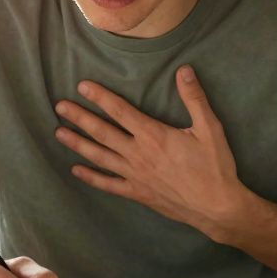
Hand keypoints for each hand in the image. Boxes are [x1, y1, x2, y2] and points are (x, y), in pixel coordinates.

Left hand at [54, 64, 248, 237]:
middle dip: (80, 118)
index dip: (100, 97)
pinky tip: (76, 170)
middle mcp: (138, 154)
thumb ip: (194, 98)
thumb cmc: (214, 167)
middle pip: (102, 132)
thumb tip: (184, 70)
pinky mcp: (137, 193)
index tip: (82, 86)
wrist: (217, 207)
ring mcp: (135, 175)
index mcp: (153, 135)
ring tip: (59, 133)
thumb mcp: (209, 129)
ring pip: (100, 157)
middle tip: (60, 107)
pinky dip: (91, 177)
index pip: (120, 111)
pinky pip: (108, 184)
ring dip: (78, 144)